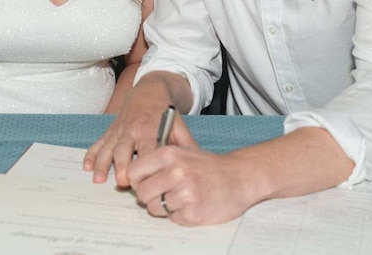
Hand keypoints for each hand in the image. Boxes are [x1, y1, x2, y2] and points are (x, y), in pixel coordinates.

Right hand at [84, 77, 195, 186]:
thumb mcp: (178, 126)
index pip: (147, 148)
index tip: (147, 180)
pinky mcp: (110, 132)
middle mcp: (131, 130)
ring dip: (103, 164)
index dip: (147, 164)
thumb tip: (196, 164)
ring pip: (108, 148)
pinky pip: (98, 143)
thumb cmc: (164, 112)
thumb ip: (186, 144)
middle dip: (122, 166)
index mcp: (149, 128)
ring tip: (99, 179)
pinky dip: (91, 155)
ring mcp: (118, 131)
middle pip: (124, 150)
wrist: (148, 91)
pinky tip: (87, 167)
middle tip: (122, 183)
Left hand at [127, 146, 251, 225]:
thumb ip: (158, 162)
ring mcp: (185, 194)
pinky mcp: (193, 213)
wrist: (240, 177)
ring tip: (180, 198)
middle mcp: (176, 172)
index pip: (134, 171)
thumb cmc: (209, 166)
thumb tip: (131, 177)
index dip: (137, 180)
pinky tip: (191, 204)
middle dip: (149, 196)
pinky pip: (172, 218)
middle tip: (162, 193)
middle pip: (142, 193)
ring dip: (164, 207)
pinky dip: (179, 214)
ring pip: (154, 208)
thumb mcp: (183, 152)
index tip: (144, 182)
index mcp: (170, 154)